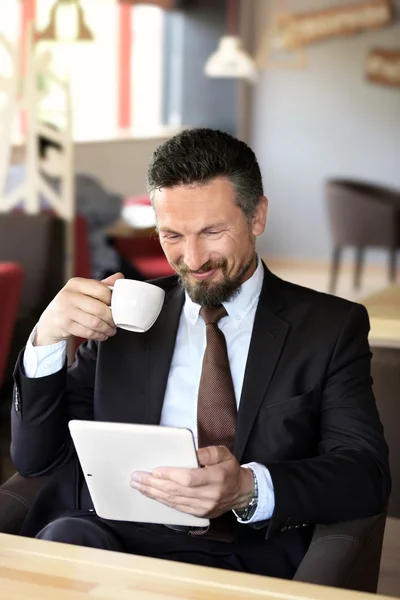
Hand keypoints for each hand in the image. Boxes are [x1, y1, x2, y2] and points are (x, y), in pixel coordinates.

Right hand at [34, 272, 123, 345]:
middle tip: (116, 323)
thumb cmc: (70, 305)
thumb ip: (101, 285)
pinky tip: (102, 335)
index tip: (117, 307)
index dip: (113, 301)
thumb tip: (120, 277)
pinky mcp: (64, 325)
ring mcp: (65, 310)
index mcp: (76, 283)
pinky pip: (87, 332)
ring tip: (111, 330)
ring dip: (106, 329)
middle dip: (111, 318)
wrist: (49, 322)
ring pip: (95, 322)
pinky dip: (98, 335)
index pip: (102, 289)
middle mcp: (69, 295)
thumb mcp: (83, 292)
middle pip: (99, 308)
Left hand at [130, 445, 253, 518]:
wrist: (241, 492)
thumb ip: (208, 452)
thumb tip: (191, 453)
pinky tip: (152, 494)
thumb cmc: (230, 470)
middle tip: (138, 477)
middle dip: (154, 484)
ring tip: (139, 485)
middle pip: (176, 491)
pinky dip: (162, 501)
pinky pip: (177, 508)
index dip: (170, 476)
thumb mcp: (224, 454)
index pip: (189, 479)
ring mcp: (203, 507)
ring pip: (174, 501)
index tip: (155, 471)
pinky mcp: (199, 514)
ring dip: (154, 493)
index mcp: (216, 478)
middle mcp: (209, 495)